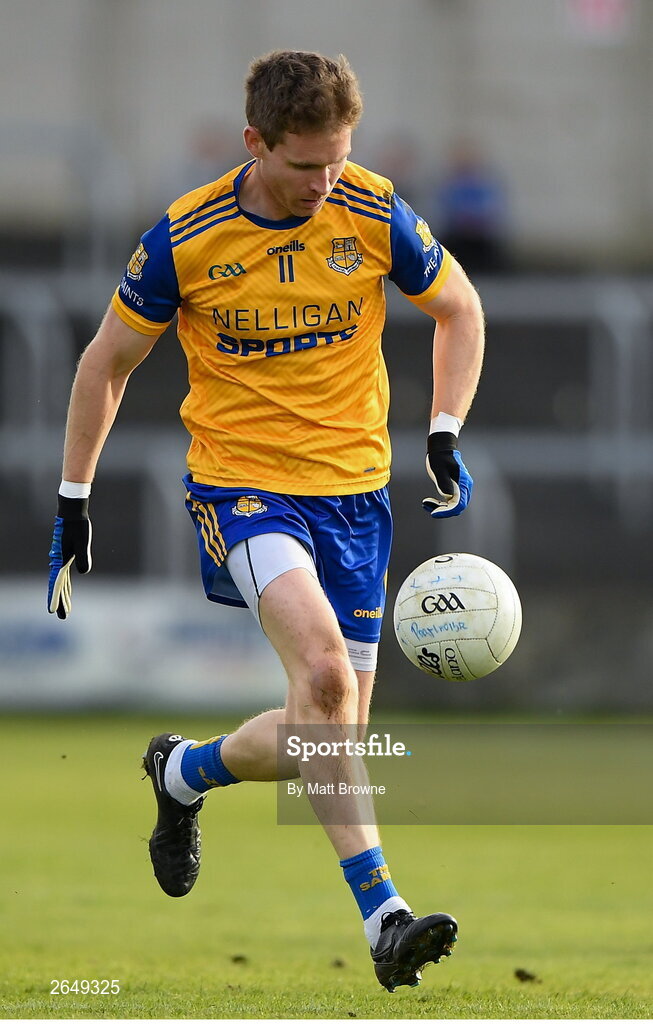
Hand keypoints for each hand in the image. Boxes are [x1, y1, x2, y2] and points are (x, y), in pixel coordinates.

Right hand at [48, 496, 92, 618]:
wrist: (72, 513)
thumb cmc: (78, 527)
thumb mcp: (82, 541)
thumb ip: (83, 556)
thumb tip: (84, 572)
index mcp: (60, 560)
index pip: (57, 583)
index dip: (54, 598)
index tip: (52, 611)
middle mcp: (58, 562)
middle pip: (58, 586)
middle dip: (60, 602)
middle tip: (62, 617)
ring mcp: (61, 560)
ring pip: (61, 582)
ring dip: (63, 595)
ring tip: (66, 610)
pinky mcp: (66, 556)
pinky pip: (64, 575)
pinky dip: (65, 585)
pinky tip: (68, 590)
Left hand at [422, 431, 472, 518]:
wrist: (442, 447)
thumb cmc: (440, 456)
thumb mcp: (439, 469)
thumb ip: (444, 482)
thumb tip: (448, 497)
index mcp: (463, 483)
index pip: (459, 504)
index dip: (447, 511)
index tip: (434, 513)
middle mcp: (464, 487)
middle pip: (457, 507)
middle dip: (443, 510)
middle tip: (427, 505)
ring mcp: (460, 488)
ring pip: (453, 505)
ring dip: (440, 507)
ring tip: (425, 503)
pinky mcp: (454, 488)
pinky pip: (449, 501)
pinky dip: (440, 503)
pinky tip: (428, 501)